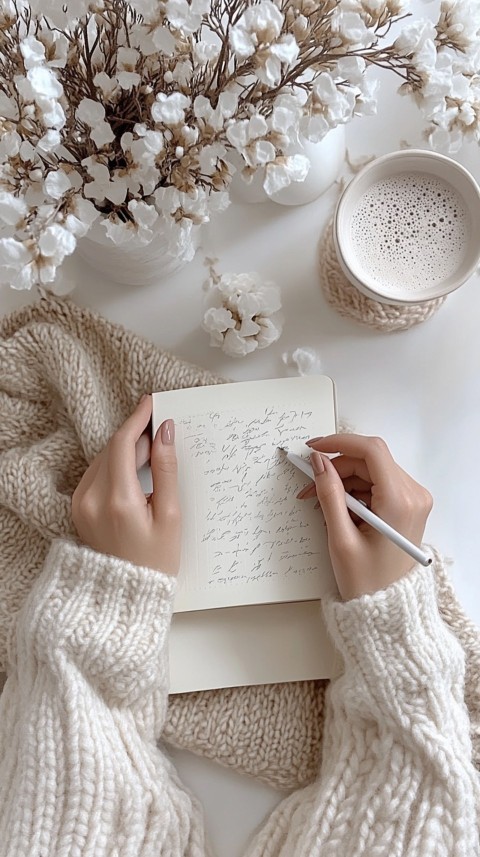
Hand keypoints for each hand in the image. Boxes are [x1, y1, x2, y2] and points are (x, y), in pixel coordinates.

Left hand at [72, 395, 180, 575]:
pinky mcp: (79, 508)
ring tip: (152, 449)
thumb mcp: (171, 516)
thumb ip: (167, 470)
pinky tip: (134, 468)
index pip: (122, 444)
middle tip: (160, 427)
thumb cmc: (156, 562)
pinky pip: (96, 474)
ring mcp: (81, 504)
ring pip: (103, 459)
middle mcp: (91, 499)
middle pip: (111, 449)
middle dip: (135, 435)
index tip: (152, 403)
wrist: (124, 595)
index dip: (137, 419)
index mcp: (117, 500)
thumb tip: (165, 433)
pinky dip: (115, 464)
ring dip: (125, 449)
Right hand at [298, 434, 432, 599]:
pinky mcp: (407, 505)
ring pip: (371, 471)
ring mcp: (413, 500)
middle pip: (369, 460)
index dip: (339, 442)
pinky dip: (353, 491)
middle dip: (336, 468)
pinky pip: (376, 484)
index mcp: (401, 502)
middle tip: (309, 485)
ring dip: (342, 481)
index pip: (371, 451)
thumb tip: (318, 462)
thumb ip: (329, 494)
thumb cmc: (366, 581)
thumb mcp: (340, 537)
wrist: (386, 608)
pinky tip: (338, 510)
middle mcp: (413, 495)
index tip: (313, 448)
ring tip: (319, 503)